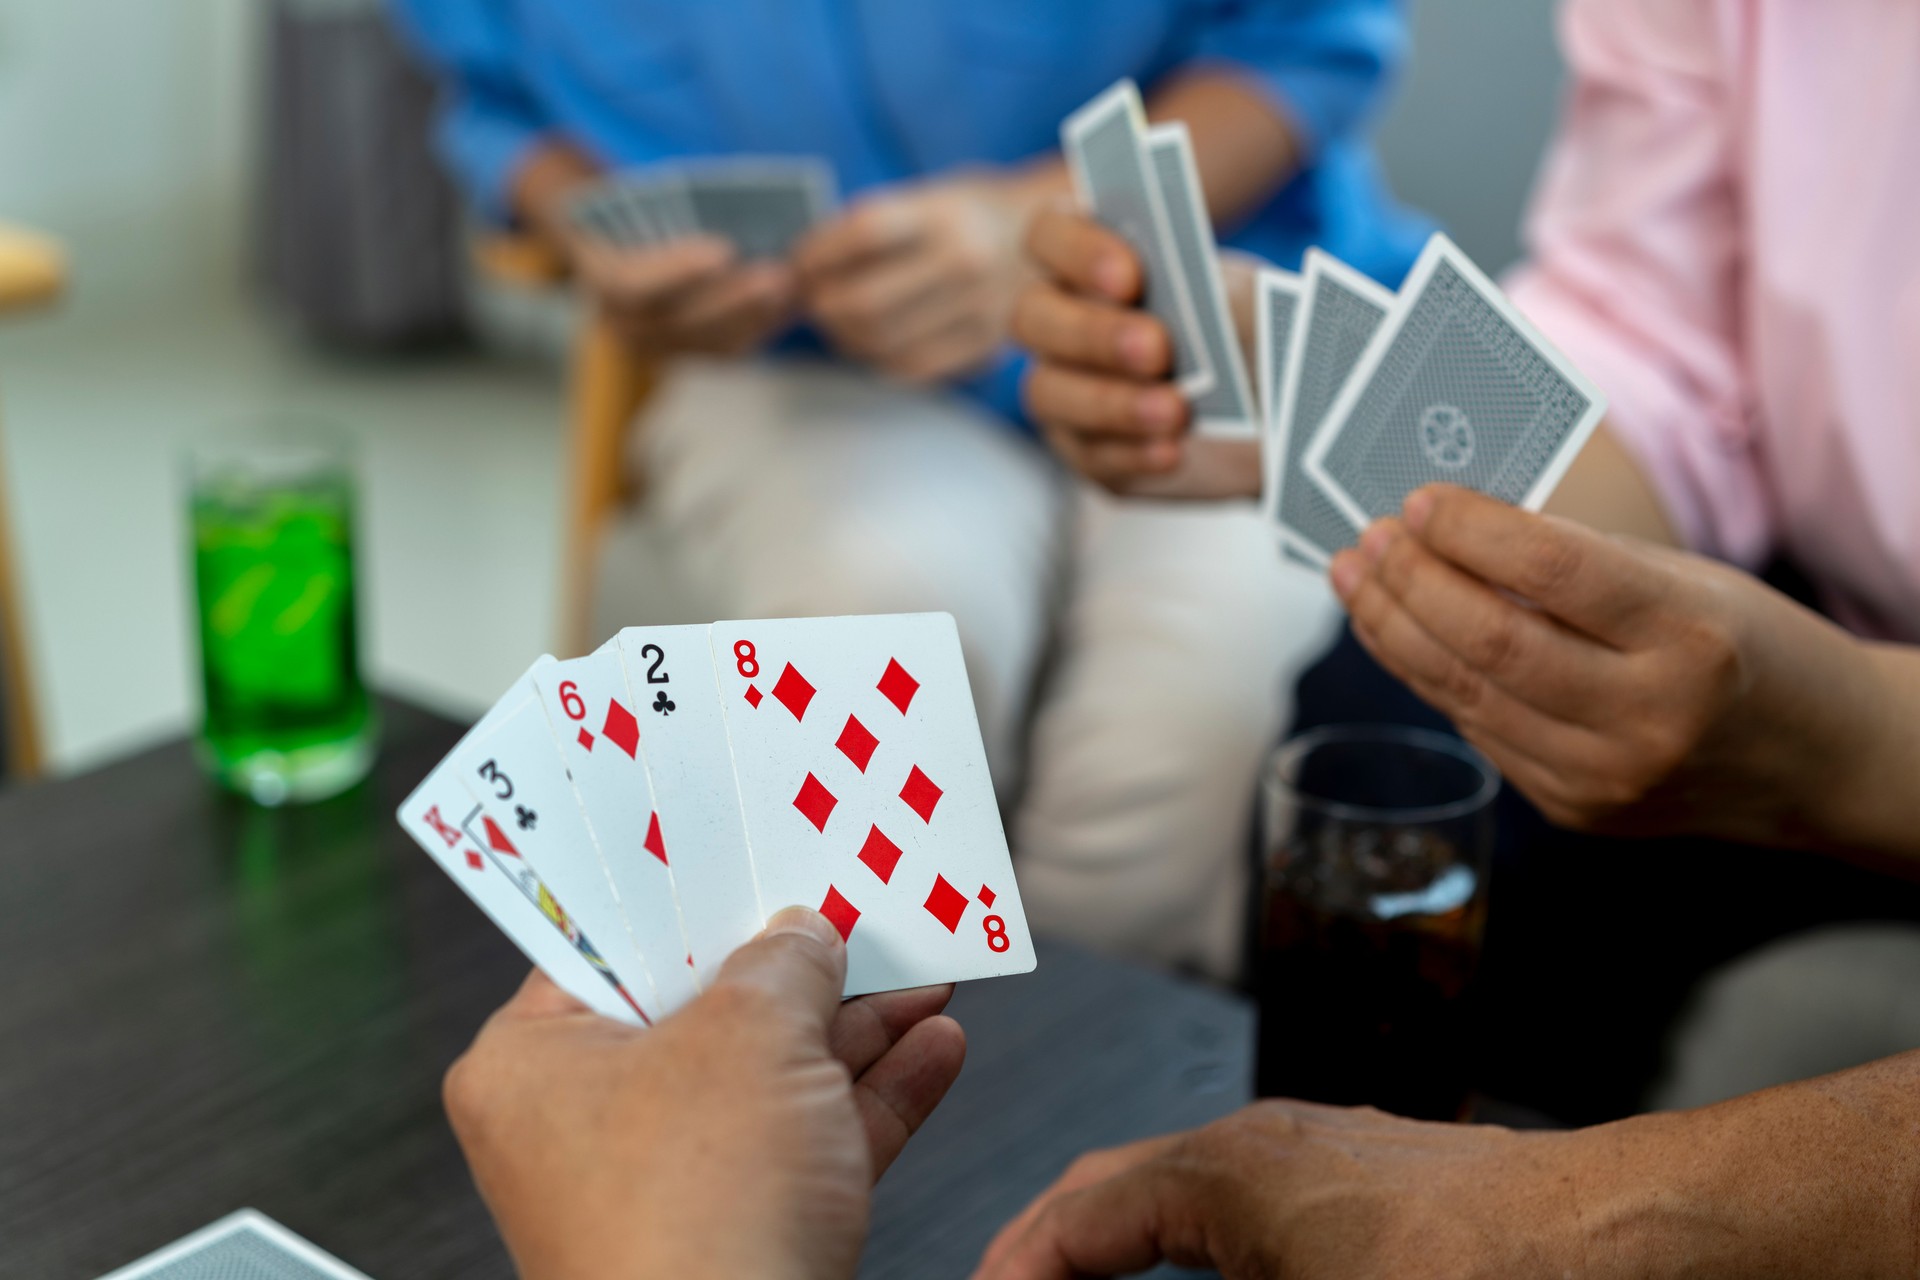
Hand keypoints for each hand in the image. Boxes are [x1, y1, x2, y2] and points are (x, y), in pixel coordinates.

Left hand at [445, 908, 966, 1279]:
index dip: (689, 888)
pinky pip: (807, 1139)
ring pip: (769, 1074)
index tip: (743, 847)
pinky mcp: (734, 1231)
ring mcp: (662, 1182)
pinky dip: (870, 1094)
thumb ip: (785, 963)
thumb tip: (805, 935)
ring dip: (855, 1023)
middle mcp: (585, 1122)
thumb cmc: (693, 1221)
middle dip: (798, 959)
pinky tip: (931, 1046)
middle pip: (704, 1004)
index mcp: (533, 1062)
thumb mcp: (751, 1036)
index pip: (610, 941)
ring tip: (923, 967)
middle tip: (852, 901)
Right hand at [513, 142, 797, 358]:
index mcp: (600, 275)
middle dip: (734, 299)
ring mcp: (658, 345)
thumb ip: (651, 192)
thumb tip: (709, 190)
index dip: (676, 270)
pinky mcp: (692, 352)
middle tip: (780, 274)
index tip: (723, 249)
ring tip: (794, 286)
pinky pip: (731, 347)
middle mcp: (623, 322)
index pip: (630, 286)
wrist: (624, 243)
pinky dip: (763, 324)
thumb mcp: (632, 191)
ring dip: (758, 314)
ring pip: (712, 343)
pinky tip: (792, 301)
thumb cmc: (638, 206)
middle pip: (680, 322)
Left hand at [796, 170, 1057, 382]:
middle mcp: (966, 263)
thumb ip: (871, 227)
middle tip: (807, 299)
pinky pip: (909, 369)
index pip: (862, 234)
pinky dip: (876, 358)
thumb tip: (797, 266)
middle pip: (864, 302)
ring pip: (879, 344)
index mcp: (948, 213)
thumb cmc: (975, 216)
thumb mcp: (932, 197)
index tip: (796, 262)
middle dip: (820, 305)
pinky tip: (871, 341)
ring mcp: (979, 312)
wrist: (1061, 241)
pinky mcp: (983, 351)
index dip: (816, 253)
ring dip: (841, 337)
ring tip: (836, 319)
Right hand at [974, 1100, 1586, 1278]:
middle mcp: (1262, 1138)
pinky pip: (1244, 1189)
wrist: (1627, 1243)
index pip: (1074, 1216)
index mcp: (1224, 1173)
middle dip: (1053, 1244)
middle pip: (1113, 1184)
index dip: (1016, 1268)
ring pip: (1178, 1181)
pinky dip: (1191, 1232)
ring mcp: (1320, 1145)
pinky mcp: (1372, 1172)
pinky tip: (1208, 1276)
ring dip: (1123, 1236)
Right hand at [1012, 208, 1260, 498]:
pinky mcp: (1086, 449)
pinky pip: (1088, 455)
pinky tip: (1172, 450)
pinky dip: (1132, 452)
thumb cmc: (1247, 331)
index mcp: (1089, 259)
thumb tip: (1186, 306)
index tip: (1131, 277)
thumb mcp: (1240, 300)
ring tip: (1176, 411)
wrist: (1278, 405)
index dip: (1076, 251)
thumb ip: (1204, 290)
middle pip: (1033, 317)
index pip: (1047, 237)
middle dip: (1093, 334)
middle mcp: (1062, 319)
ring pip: (1049, 392)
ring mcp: (1064, 387)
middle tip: (1156, 349)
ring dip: (1112, 402)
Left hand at [1329, 484, 1899, 851]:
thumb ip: (1577, 564)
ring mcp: (1605, 777)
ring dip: (1395, 631)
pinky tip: (1401, 634)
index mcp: (1689, 637)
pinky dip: (1432, 677)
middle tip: (1367, 540)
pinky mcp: (1574, 811)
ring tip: (1357, 579)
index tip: (1420, 501)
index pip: (1555, 571)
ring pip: (1466, 694)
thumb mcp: (1687, 582)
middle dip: (1410, 583)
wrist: (1817, 763)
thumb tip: (1449, 530)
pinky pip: (1481, 731)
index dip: (1473, 532)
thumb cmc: (1745, 647)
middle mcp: (1646, 718)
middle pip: (1490, 642)